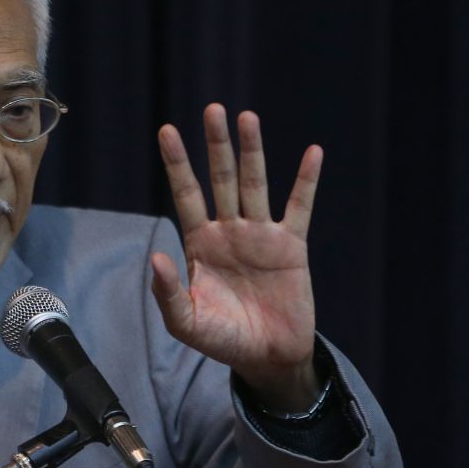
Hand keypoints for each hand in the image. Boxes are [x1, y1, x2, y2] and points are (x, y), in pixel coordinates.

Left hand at [151, 104, 323, 410]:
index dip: (177, 164)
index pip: (186, 194)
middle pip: (220, 178)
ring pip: (255, 184)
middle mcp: (228, 231)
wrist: (267, 357)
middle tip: (212, 110)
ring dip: (252, 152)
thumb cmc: (223, 339)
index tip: (167, 130)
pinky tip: (312, 152)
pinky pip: (300, 207)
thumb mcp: (186, 322)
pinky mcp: (292, 246)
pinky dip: (307, 181)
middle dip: (216, 145)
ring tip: (247, 117)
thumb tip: (156, 257)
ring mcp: (260, 235)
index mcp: (200, 243)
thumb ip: (168, 292)